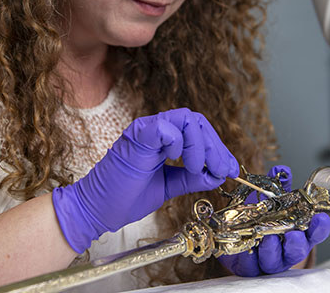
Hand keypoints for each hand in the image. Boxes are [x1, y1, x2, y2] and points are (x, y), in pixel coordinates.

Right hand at [52, 108, 239, 252]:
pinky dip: (179, 141)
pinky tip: (179, 161)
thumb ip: (191, 178)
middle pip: (196, 121)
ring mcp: (145, 130)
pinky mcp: (136, 136)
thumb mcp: (168, 186)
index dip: (218, 149)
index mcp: (162, 139)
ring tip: (197, 168)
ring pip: (185, 119)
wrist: (97, 210)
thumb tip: (218, 174)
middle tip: (222, 170)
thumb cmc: (125, 198)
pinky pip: (164, 127)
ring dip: (200, 144)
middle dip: (215, 146)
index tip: (231, 170)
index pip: (198, 131)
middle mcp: (155, 130)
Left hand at [218, 165, 329, 275]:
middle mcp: (286, 249)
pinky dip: (251, 258)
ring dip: (273, 249)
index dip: (319, 227)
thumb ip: (278, 187)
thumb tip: (281, 170)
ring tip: (268, 238)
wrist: (237, 241)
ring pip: (275, 260)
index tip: (322, 218)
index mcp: (296, 233)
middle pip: (298, 250)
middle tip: (294, 235)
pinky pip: (252, 266)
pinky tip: (249, 250)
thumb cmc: (260, 220)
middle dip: (297, 243)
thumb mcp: (271, 201)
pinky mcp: (251, 268)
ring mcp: (270, 261)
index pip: (314, 233)